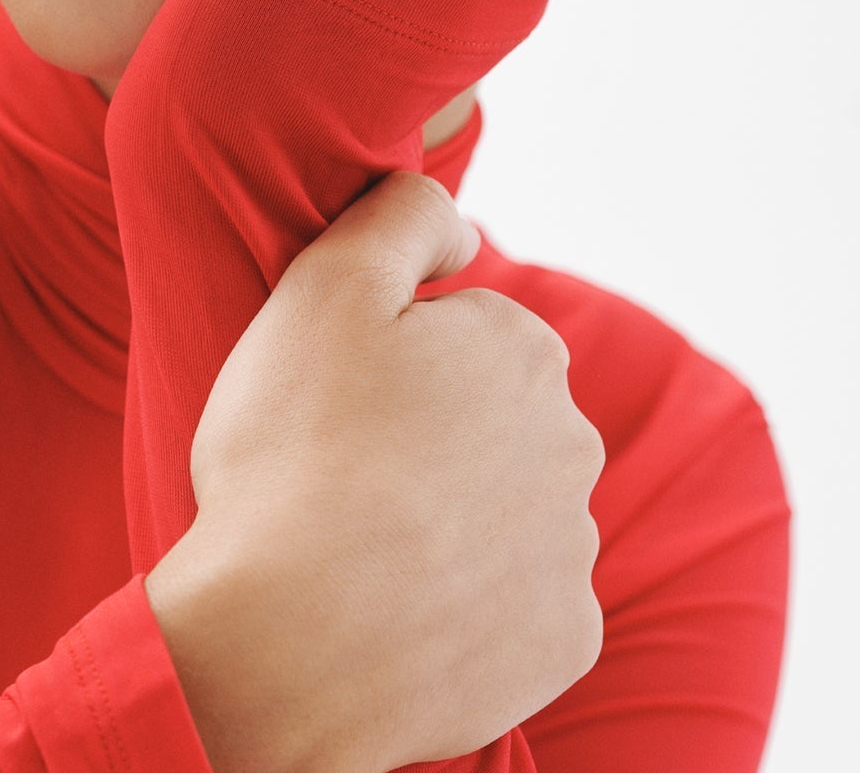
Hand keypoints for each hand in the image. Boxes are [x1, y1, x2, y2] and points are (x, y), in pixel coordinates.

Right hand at [144, 172, 604, 772]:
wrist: (287, 643)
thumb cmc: (295, 452)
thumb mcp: (327, 283)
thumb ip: (403, 215)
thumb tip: (462, 227)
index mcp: (524, 350)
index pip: (465, 336)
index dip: (392, 363)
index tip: (338, 403)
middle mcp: (572, 442)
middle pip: (492, 423)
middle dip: (432, 438)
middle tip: (342, 473)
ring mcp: (572, 548)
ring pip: (504, 514)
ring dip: (450, 522)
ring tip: (361, 548)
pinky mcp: (563, 641)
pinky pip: (517, 606)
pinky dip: (468, 605)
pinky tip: (401, 608)